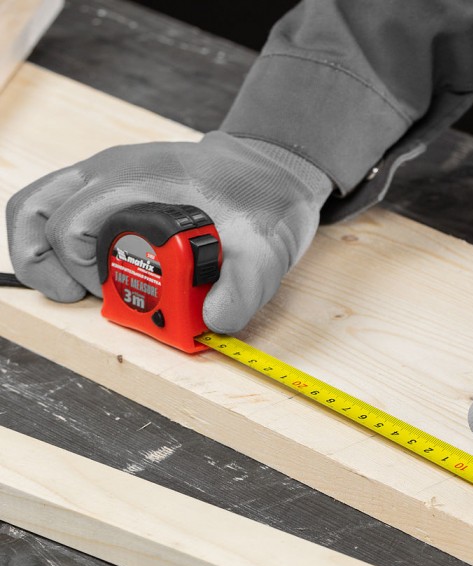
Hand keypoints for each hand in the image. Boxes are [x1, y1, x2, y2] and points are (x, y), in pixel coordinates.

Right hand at [6, 132, 331, 332]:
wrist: (268, 171)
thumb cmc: (262, 202)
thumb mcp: (265, 250)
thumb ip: (244, 288)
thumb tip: (212, 321)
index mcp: (140, 181)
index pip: (72, 226)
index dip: (85, 272)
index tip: (118, 297)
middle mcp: (112, 171)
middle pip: (36, 212)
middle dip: (52, 265)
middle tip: (88, 296)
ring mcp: (106, 174)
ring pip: (36, 204)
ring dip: (40, 250)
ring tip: (72, 286)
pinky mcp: (110, 185)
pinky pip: (56, 204)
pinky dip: (58, 241)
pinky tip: (86, 268)